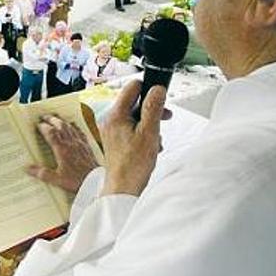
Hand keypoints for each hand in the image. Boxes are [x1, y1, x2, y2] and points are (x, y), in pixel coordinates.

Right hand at [26, 115, 98, 192]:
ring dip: (61, 120)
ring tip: (55, 117)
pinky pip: (79, 131)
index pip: (51, 133)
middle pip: (60, 125)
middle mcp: (71, 143)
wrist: (95, 182)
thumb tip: (27, 168)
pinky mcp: (86, 146)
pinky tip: (72, 124)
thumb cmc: (76, 181)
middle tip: (44, 116)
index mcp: (62, 150)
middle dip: (51, 119)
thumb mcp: (56, 180)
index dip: (43, 127)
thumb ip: (42, 173)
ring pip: (69, 126)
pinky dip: (74, 126)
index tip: (38, 125)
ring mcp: (79, 143)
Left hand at [100, 80, 166, 196]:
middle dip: (152, 110)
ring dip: (149, 124)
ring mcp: (111, 130)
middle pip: (134, 102)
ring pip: (135, 116)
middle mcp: (110, 120)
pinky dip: (143, 133)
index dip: (149, 89)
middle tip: (165, 118)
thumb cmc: (133, 165)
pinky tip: (150, 145)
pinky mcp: (115, 139)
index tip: (160, 98)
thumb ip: (153, 108)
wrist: (123, 188)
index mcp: (115, 115)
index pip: (132, 87)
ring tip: (156, 138)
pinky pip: (131, 128)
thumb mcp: (149, 132)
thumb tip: (157, 89)